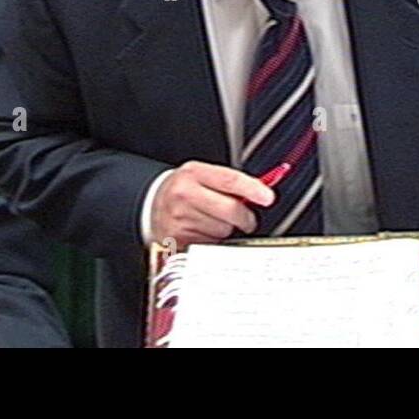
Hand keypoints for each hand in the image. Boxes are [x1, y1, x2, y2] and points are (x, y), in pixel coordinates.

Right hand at [150, 161, 275, 247]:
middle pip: (230, 210)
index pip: (230, 180)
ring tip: (212, 220)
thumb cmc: (183, 189)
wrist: (151, 204)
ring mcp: (179, 218)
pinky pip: (210, 244)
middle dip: (245, 217)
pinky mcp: (178, 238)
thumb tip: (260, 192)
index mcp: (194, 173)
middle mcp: (184, 194)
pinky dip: (213, 241)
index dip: (252, 189)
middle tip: (246, 219)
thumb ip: (230, 182)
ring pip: (223, 230)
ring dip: (226, 229)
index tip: (267, 197)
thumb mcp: (202, 175)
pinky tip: (203, 231)